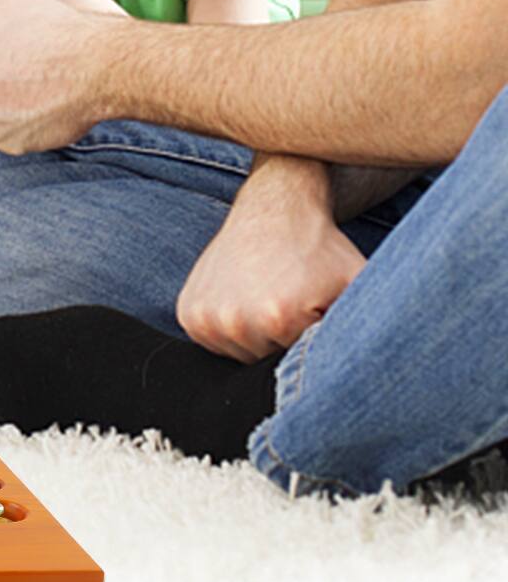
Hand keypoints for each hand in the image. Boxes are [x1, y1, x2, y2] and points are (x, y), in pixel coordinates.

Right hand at [177, 167, 366, 360]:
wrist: (276, 207)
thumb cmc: (321, 250)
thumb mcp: (359, 285)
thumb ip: (379, 327)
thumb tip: (392, 373)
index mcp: (278, 318)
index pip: (301, 365)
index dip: (312, 342)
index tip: (316, 311)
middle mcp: (234, 320)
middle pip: (267, 365)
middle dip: (284, 344)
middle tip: (293, 304)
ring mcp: (205, 316)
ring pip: (241, 357)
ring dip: (256, 340)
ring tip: (268, 300)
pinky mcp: (188, 312)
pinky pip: (215, 343)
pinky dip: (230, 329)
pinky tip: (245, 298)